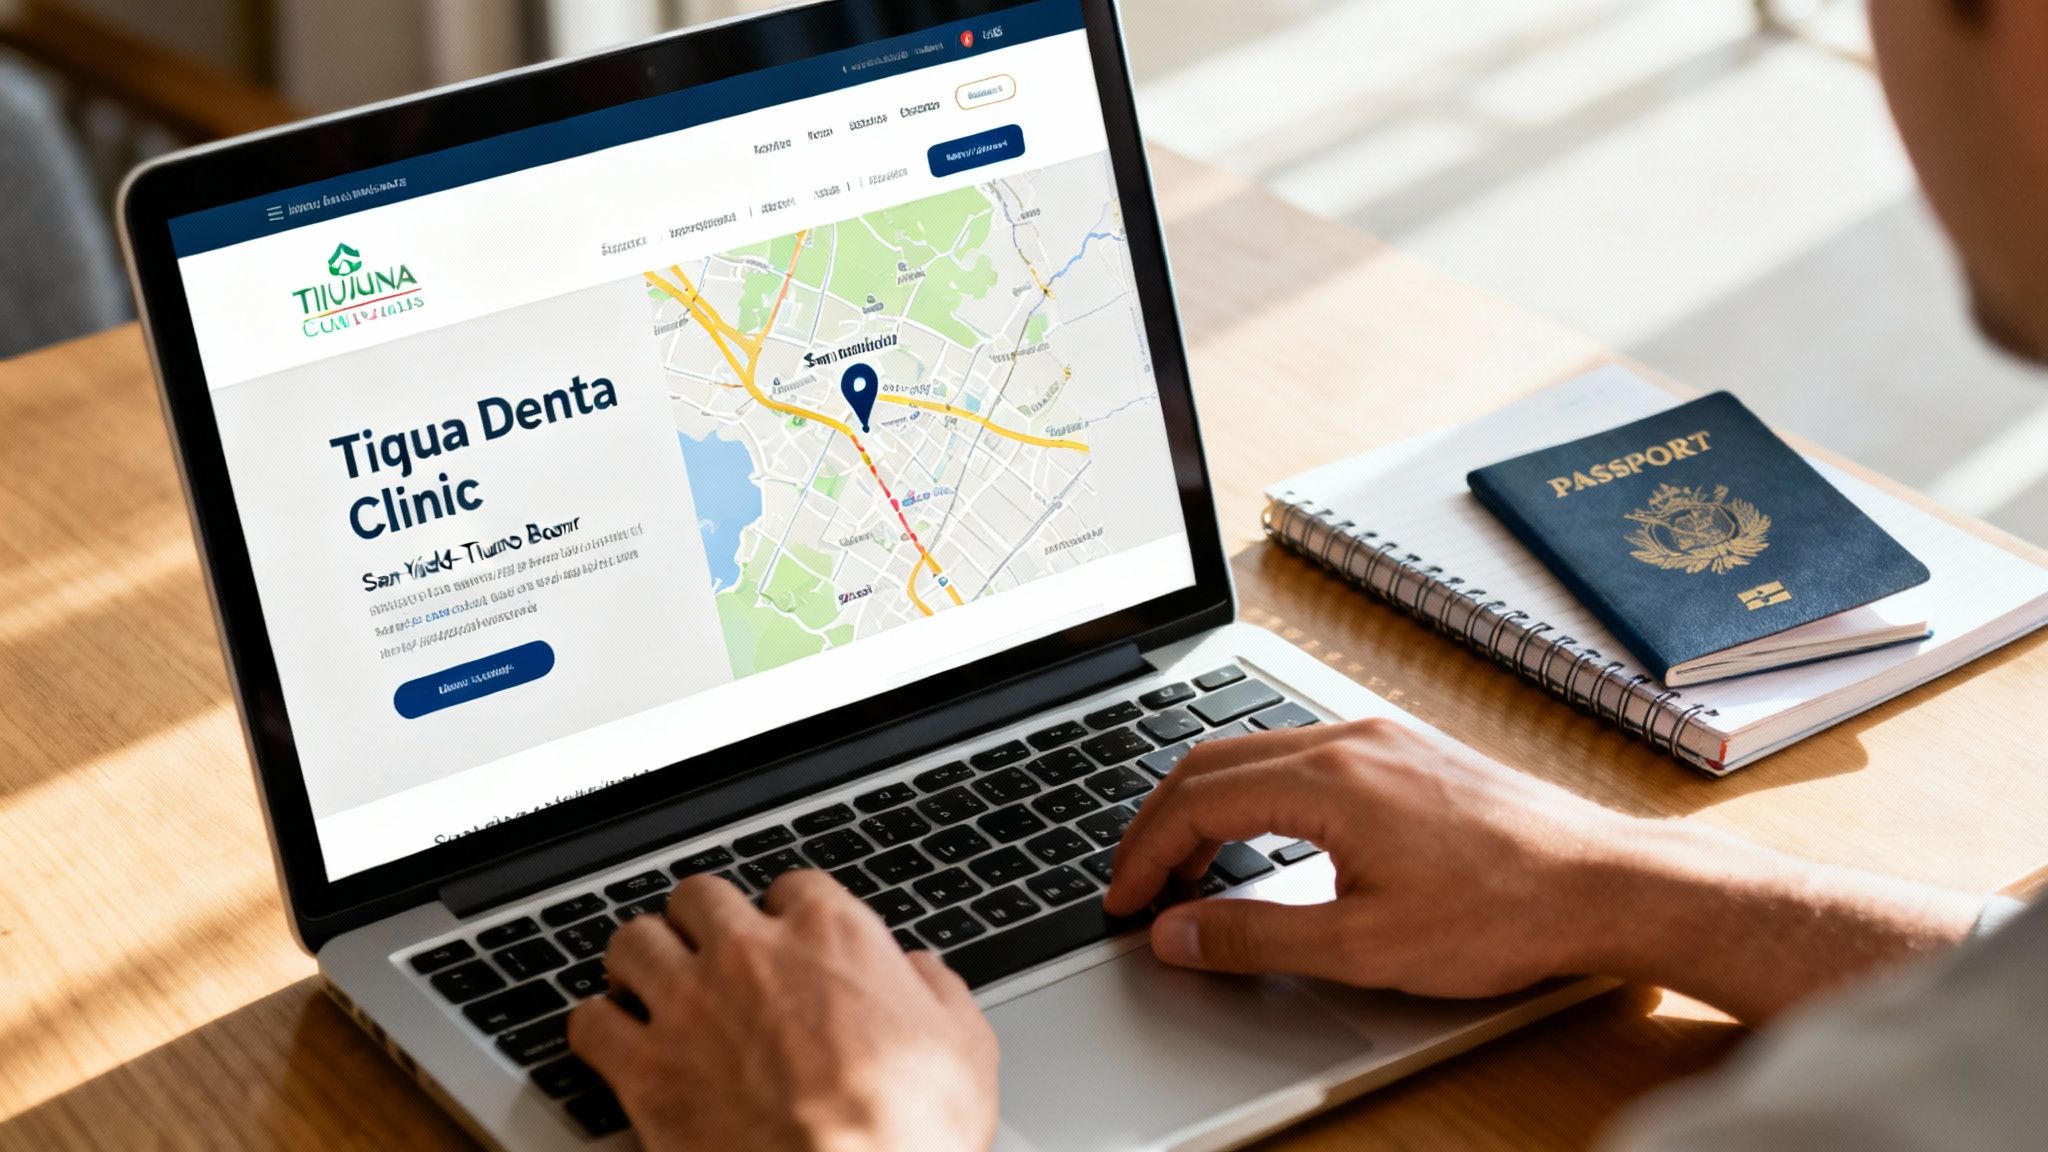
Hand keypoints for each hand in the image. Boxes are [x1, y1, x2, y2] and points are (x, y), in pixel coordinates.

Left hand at [569, 871, 998, 1151]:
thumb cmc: (911, 1128)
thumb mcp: (962, 1047)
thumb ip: (935, 993)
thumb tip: (922, 973)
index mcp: (831, 935)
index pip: (794, 885)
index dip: (790, 911)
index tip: (788, 934)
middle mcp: (751, 953)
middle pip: (698, 896)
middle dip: (700, 920)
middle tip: (708, 947)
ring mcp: (690, 1006)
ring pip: (632, 942)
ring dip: (639, 960)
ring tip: (649, 981)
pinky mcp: (646, 1070)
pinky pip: (588, 1022)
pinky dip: (596, 1028)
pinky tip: (612, 1041)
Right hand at [1104, 718, 1983, 1021]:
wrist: (1607, 883)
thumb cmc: (1504, 910)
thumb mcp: (1363, 944)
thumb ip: (1255, 937)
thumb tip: (1178, 934)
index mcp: (1327, 779)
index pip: (1195, 801)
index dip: (1145, 856)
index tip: (1124, 904)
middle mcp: (1349, 741)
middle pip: (1212, 764)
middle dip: (1160, 826)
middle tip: (1139, 888)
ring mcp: (1381, 739)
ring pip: (1256, 754)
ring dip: (1207, 809)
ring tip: (1192, 875)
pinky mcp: (1407, 752)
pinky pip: (1301, 757)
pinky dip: (1256, 796)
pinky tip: (1266, 843)